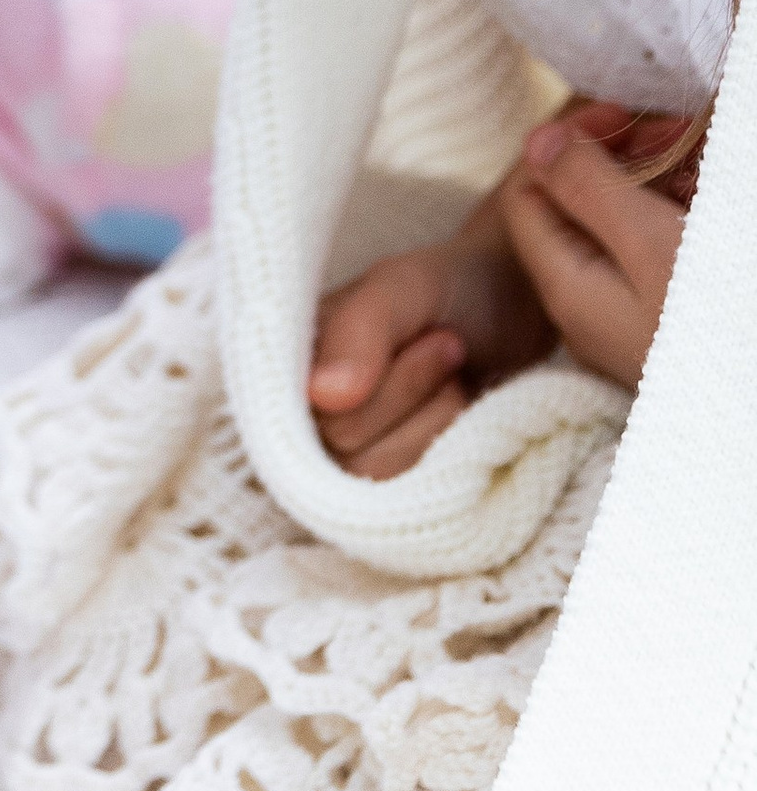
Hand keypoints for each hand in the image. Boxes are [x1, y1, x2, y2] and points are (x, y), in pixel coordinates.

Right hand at [308, 200, 552, 475]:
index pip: (310, 408)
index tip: (442, 338)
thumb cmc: (450, 292)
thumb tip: (322, 396)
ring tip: (456, 378)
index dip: (389, 386)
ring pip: (373, 476)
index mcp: (284, 356)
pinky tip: (462, 420)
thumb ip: (359, 331)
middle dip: (414, 394)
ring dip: (434, 423)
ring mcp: (336, 454)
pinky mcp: (378, 487)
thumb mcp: (406, 288)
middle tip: (451, 347)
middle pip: (340, 447)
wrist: (507, 314)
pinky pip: (402, 501)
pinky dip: (446, 457)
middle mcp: (297, 409)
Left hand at [499, 103, 696, 390]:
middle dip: (620, 157)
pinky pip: (654, 253)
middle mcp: (588, 305)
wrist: (751, 400)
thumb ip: (588, 189)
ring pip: (620, 226)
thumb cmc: (717, 321)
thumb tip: (537, 142)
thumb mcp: (648, 243)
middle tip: (674, 130)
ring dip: (654, 180)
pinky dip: (674, 216)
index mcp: (566, 285)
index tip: (622, 118)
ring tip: (697, 152)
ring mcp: (629, 317)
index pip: (530, 192)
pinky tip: (701, 195)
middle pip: (577, 206)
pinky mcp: (667, 321)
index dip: (567, 144)